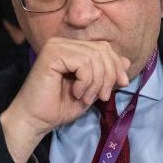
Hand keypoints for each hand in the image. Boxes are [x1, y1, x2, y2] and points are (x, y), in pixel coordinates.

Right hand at [0, 38, 128, 162]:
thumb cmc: (60, 107)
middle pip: (102, 50)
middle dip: (109, 76)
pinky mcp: (52, 54)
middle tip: (103, 97)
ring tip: (86, 98)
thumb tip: (126, 61)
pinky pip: (83, 63)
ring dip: (97, 83)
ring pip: (95, 57)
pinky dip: (86, 82)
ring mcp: (56, 46)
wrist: (36, 120)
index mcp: (71, 47)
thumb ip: (106, 74)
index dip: (116, 66)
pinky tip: (76, 93)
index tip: (121, 85)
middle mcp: (63, 42)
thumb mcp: (92, 89)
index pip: (104, 47)